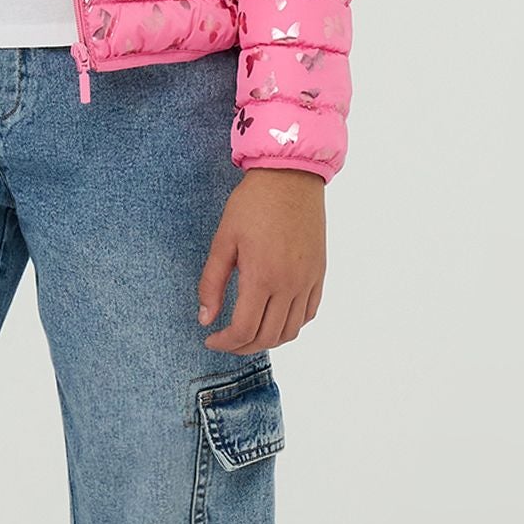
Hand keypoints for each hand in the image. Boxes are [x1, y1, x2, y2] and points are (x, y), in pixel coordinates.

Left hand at [197, 169, 325, 350]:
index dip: (225, 343)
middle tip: (226, 340)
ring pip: (291, 331)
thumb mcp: (223, 241)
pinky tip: (274, 317)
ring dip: (268, 340)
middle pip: (268, 337)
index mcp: (262, 277)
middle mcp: (289, 284)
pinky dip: (291, 325)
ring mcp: (308, 281)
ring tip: (249, 333)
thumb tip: (205, 318)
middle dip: (243, 346)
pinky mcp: (318, 273)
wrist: (290, 177)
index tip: (211, 339)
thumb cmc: (253, 204)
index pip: (244, 330)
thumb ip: (212, 283)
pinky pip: (309, 313)